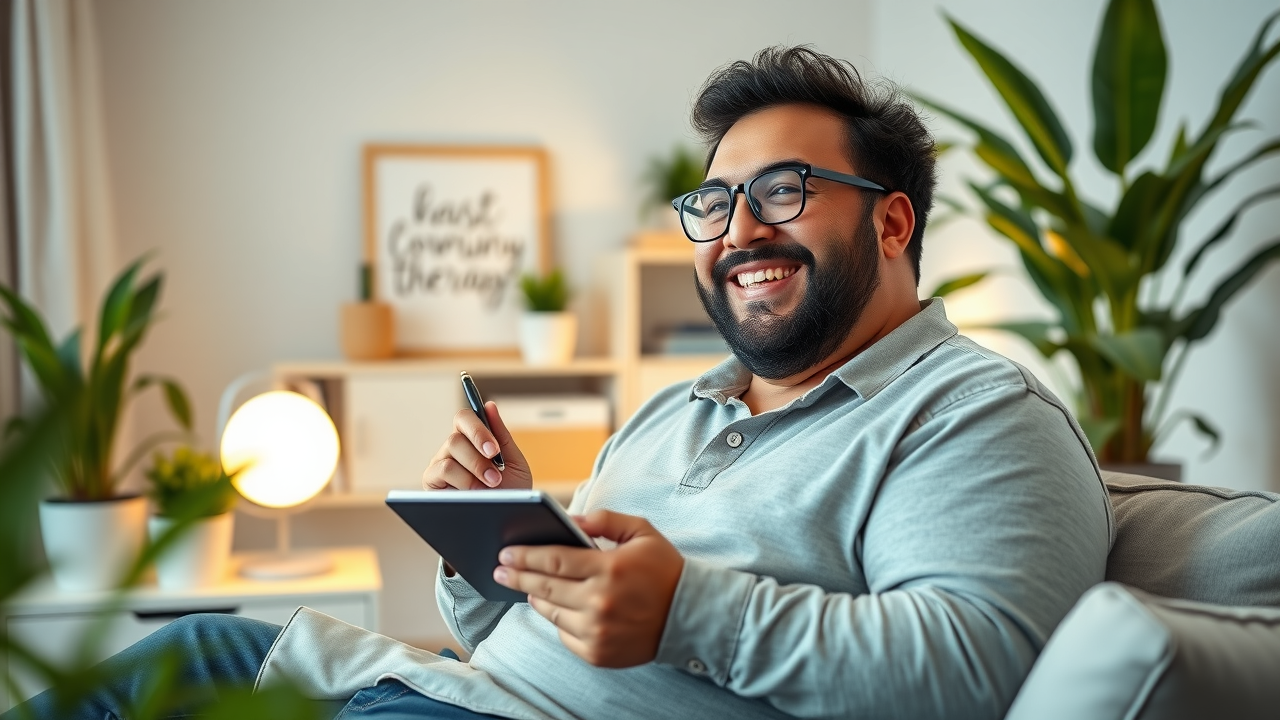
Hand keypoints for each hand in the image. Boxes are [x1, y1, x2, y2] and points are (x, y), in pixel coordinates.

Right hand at [422, 401, 532, 490]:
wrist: (507, 522)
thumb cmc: (511, 492)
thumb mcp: (514, 463)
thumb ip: (502, 435)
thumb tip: (489, 405)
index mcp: (472, 439)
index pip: (465, 418)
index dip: (478, 430)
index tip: (494, 450)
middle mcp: (453, 449)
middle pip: (456, 437)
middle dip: (479, 458)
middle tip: (496, 477)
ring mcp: (440, 464)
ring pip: (450, 453)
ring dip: (473, 471)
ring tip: (489, 488)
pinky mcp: (432, 482)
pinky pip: (442, 471)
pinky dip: (462, 481)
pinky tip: (474, 494)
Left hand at [493, 510, 683, 667]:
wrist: (691, 615)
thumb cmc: (664, 569)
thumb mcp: (642, 531)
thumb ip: (605, 520)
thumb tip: (571, 519)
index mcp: (610, 568)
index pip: (554, 559)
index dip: (525, 555)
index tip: (506, 552)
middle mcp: (601, 602)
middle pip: (544, 587)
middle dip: (517, 576)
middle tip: (500, 569)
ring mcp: (598, 631)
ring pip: (551, 612)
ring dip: (536, 597)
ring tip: (530, 586)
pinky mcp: (598, 653)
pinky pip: (565, 635)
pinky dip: (559, 621)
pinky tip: (560, 609)